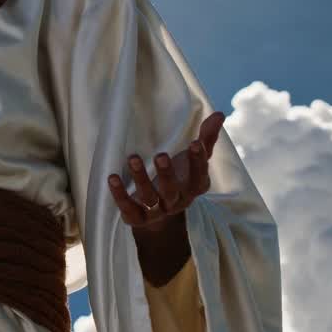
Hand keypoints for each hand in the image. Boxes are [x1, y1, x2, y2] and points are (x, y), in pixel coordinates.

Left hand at [107, 112, 225, 231]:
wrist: (160, 215)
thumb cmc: (178, 179)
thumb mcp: (191, 161)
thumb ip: (205, 140)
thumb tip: (219, 114)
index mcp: (192, 187)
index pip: (199, 176)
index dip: (198, 162)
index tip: (195, 143)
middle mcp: (176, 201)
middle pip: (173, 190)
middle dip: (166, 174)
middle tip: (161, 155)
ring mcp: (156, 211)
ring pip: (150, 198)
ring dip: (141, 179)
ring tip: (133, 158)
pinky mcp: (137, 218)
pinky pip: (129, 209)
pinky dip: (120, 195)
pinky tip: (112, 178)